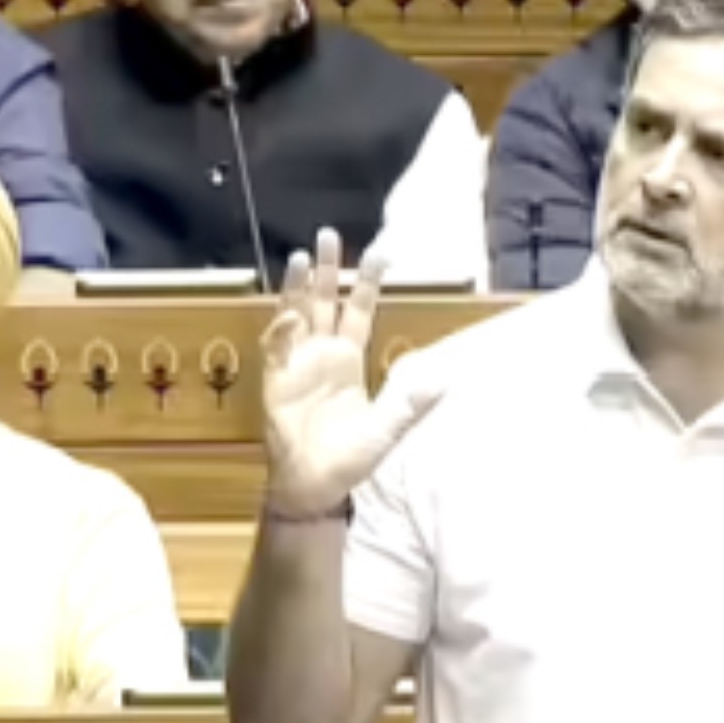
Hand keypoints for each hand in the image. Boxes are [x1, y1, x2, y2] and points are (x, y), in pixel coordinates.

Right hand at [259, 228, 439, 517]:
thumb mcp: (387, 429)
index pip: (360, 311)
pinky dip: (282, 329)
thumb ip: (411, 403)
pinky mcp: (276, 382)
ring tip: (302, 256)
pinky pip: (277, 348)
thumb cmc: (350, 459)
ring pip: (297, 314)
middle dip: (328, 269)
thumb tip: (447, 380)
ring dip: (298, 286)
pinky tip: (291, 312)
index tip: (380, 252)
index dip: (368, 283)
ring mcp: (296, 365)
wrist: (313, 487)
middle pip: (325, 301)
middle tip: (329, 235)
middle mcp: (321, 354)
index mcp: (348, 359)